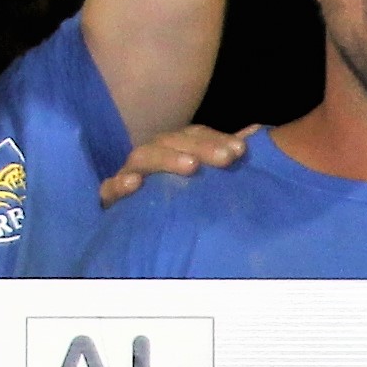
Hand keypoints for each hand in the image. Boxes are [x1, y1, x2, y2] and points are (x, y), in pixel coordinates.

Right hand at [99, 122, 248, 204]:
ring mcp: (130, 174)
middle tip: (226, 158)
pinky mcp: (111, 196)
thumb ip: (228, 155)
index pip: (195, 135)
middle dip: (201, 147)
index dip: (216, 139)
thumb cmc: (185, 201)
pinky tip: (134, 183)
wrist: (143, 234)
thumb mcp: (210, 180)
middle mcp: (152, 156)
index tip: (241, 150)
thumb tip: (257, 131)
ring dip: (167, 159)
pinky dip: (120, 184)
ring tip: (191, 167)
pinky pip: (109, 188)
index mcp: (174, 148)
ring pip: (143, 157)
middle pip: (172, 142)